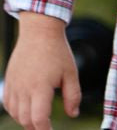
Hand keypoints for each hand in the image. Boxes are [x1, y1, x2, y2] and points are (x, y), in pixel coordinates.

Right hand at [2, 12, 80, 129]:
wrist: (39, 33)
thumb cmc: (57, 52)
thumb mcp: (71, 73)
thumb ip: (73, 95)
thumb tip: (73, 114)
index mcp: (40, 87)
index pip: (38, 118)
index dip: (45, 129)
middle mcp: (24, 88)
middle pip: (25, 120)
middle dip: (36, 128)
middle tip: (47, 128)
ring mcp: (14, 85)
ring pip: (15, 114)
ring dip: (26, 121)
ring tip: (39, 120)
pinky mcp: (8, 81)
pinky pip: (8, 104)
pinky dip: (16, 111)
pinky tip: (27, 110)